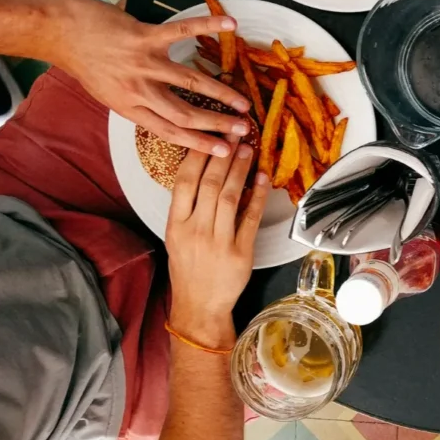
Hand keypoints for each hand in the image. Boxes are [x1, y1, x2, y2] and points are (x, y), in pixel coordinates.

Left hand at [47, 0, 250, 155]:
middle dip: (218, 124)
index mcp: (130, 108)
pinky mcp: (144, 37)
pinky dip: (207, 26)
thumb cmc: (83, 62)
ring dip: (221, 93)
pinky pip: (182, 32)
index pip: (170, 131)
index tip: (223, 151)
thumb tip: (165, 111)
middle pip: (185, 114)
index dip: (200, 144)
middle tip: (243, 129)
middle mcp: (139, 90)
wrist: (58, 33)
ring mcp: (143, 63)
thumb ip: (137, 103)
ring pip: (190, 82)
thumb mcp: (108, 94)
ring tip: (243, 102)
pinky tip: (230, 25)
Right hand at [165, 140, 268, 345]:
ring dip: (240, 170)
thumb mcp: (176, 236)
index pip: (184, 182)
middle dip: (223, 155)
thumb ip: (187, 207)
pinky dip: (258, 196)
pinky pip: (251, 218)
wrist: (199, 305)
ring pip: (231, 197)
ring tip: (247, 149)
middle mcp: (195, 230)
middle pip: (210, 184)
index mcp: (176, 225)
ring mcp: (219, 241)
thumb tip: (203, 171)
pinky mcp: (241, 252)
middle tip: (234, 133)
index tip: (208, 136)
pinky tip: (263, 178)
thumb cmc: (188, 268)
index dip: (197, 156)